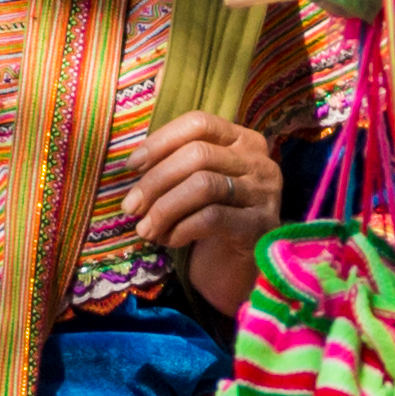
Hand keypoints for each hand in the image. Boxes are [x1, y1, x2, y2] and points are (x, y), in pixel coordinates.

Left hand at [108, 111, 284, 315]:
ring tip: (145, 228)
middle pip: (199, 154)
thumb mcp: (193, 187)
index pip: (199, 123)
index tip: (132, 166)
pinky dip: (181, 228)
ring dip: (164, 208)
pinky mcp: (260, 226)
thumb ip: (175, 167)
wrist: (238, 272)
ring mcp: (264, 193)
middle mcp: (259, 162)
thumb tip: (135, 163)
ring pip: (204, 185)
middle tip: (131, 207)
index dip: (161, 140)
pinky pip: (212, 218)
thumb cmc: (210, 225)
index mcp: (242, 141)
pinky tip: (169, 240)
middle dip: (156, 181)